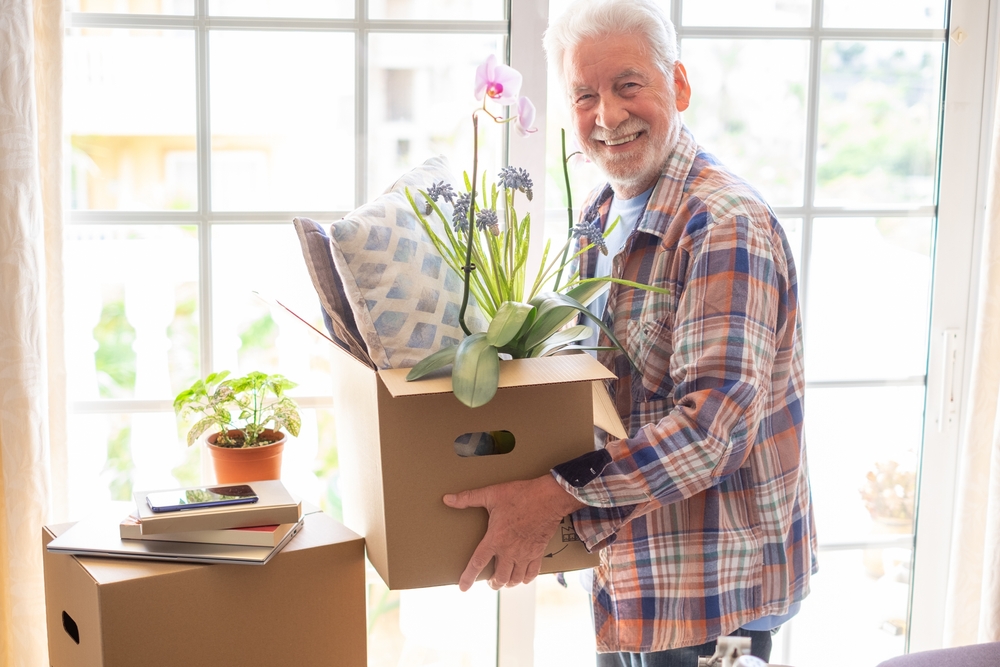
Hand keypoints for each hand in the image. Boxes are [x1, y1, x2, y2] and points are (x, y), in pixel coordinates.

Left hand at [444, 474, 584, 590]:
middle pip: (499, 577)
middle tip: (490, 582)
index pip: (478, 563)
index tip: (463, 588)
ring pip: (515, 579)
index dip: (468, 577)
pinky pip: (532, 574)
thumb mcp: (491, 494)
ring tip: (503, 581)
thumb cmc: (520, 495)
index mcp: (495, 538)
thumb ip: (468, 498)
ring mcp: (525, 554)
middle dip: (493, 583)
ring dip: (507, 583)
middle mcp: (509, 551)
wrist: (548, 497)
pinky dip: (525, 579)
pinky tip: (522, 578)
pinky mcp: (538, 552)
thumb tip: (447, 499)